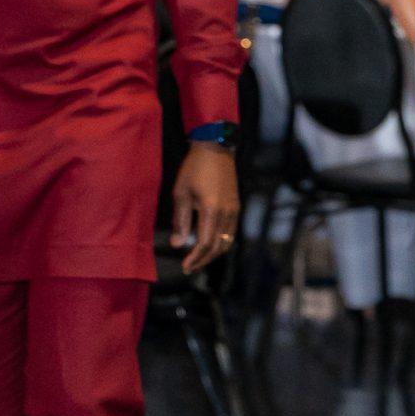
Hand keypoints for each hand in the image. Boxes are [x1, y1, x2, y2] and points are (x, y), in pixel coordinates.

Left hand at [169, 142, 241, 274]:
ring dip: (213, 254)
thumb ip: (180, 220)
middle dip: (203, 260)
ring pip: (227, 242)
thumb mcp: (181, 193)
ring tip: (198, 259)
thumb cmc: (194, 168)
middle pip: (218, 247)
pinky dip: (221, 243)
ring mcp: (234, 210)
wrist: (215, 148)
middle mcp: (227, 213)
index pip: (205, 243)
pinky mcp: (236, 206)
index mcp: (211, 210)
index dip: (195, 258)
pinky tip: (209, 244)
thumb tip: (177, 244)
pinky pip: (231, 232)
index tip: (185, 266)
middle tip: (190, 267)